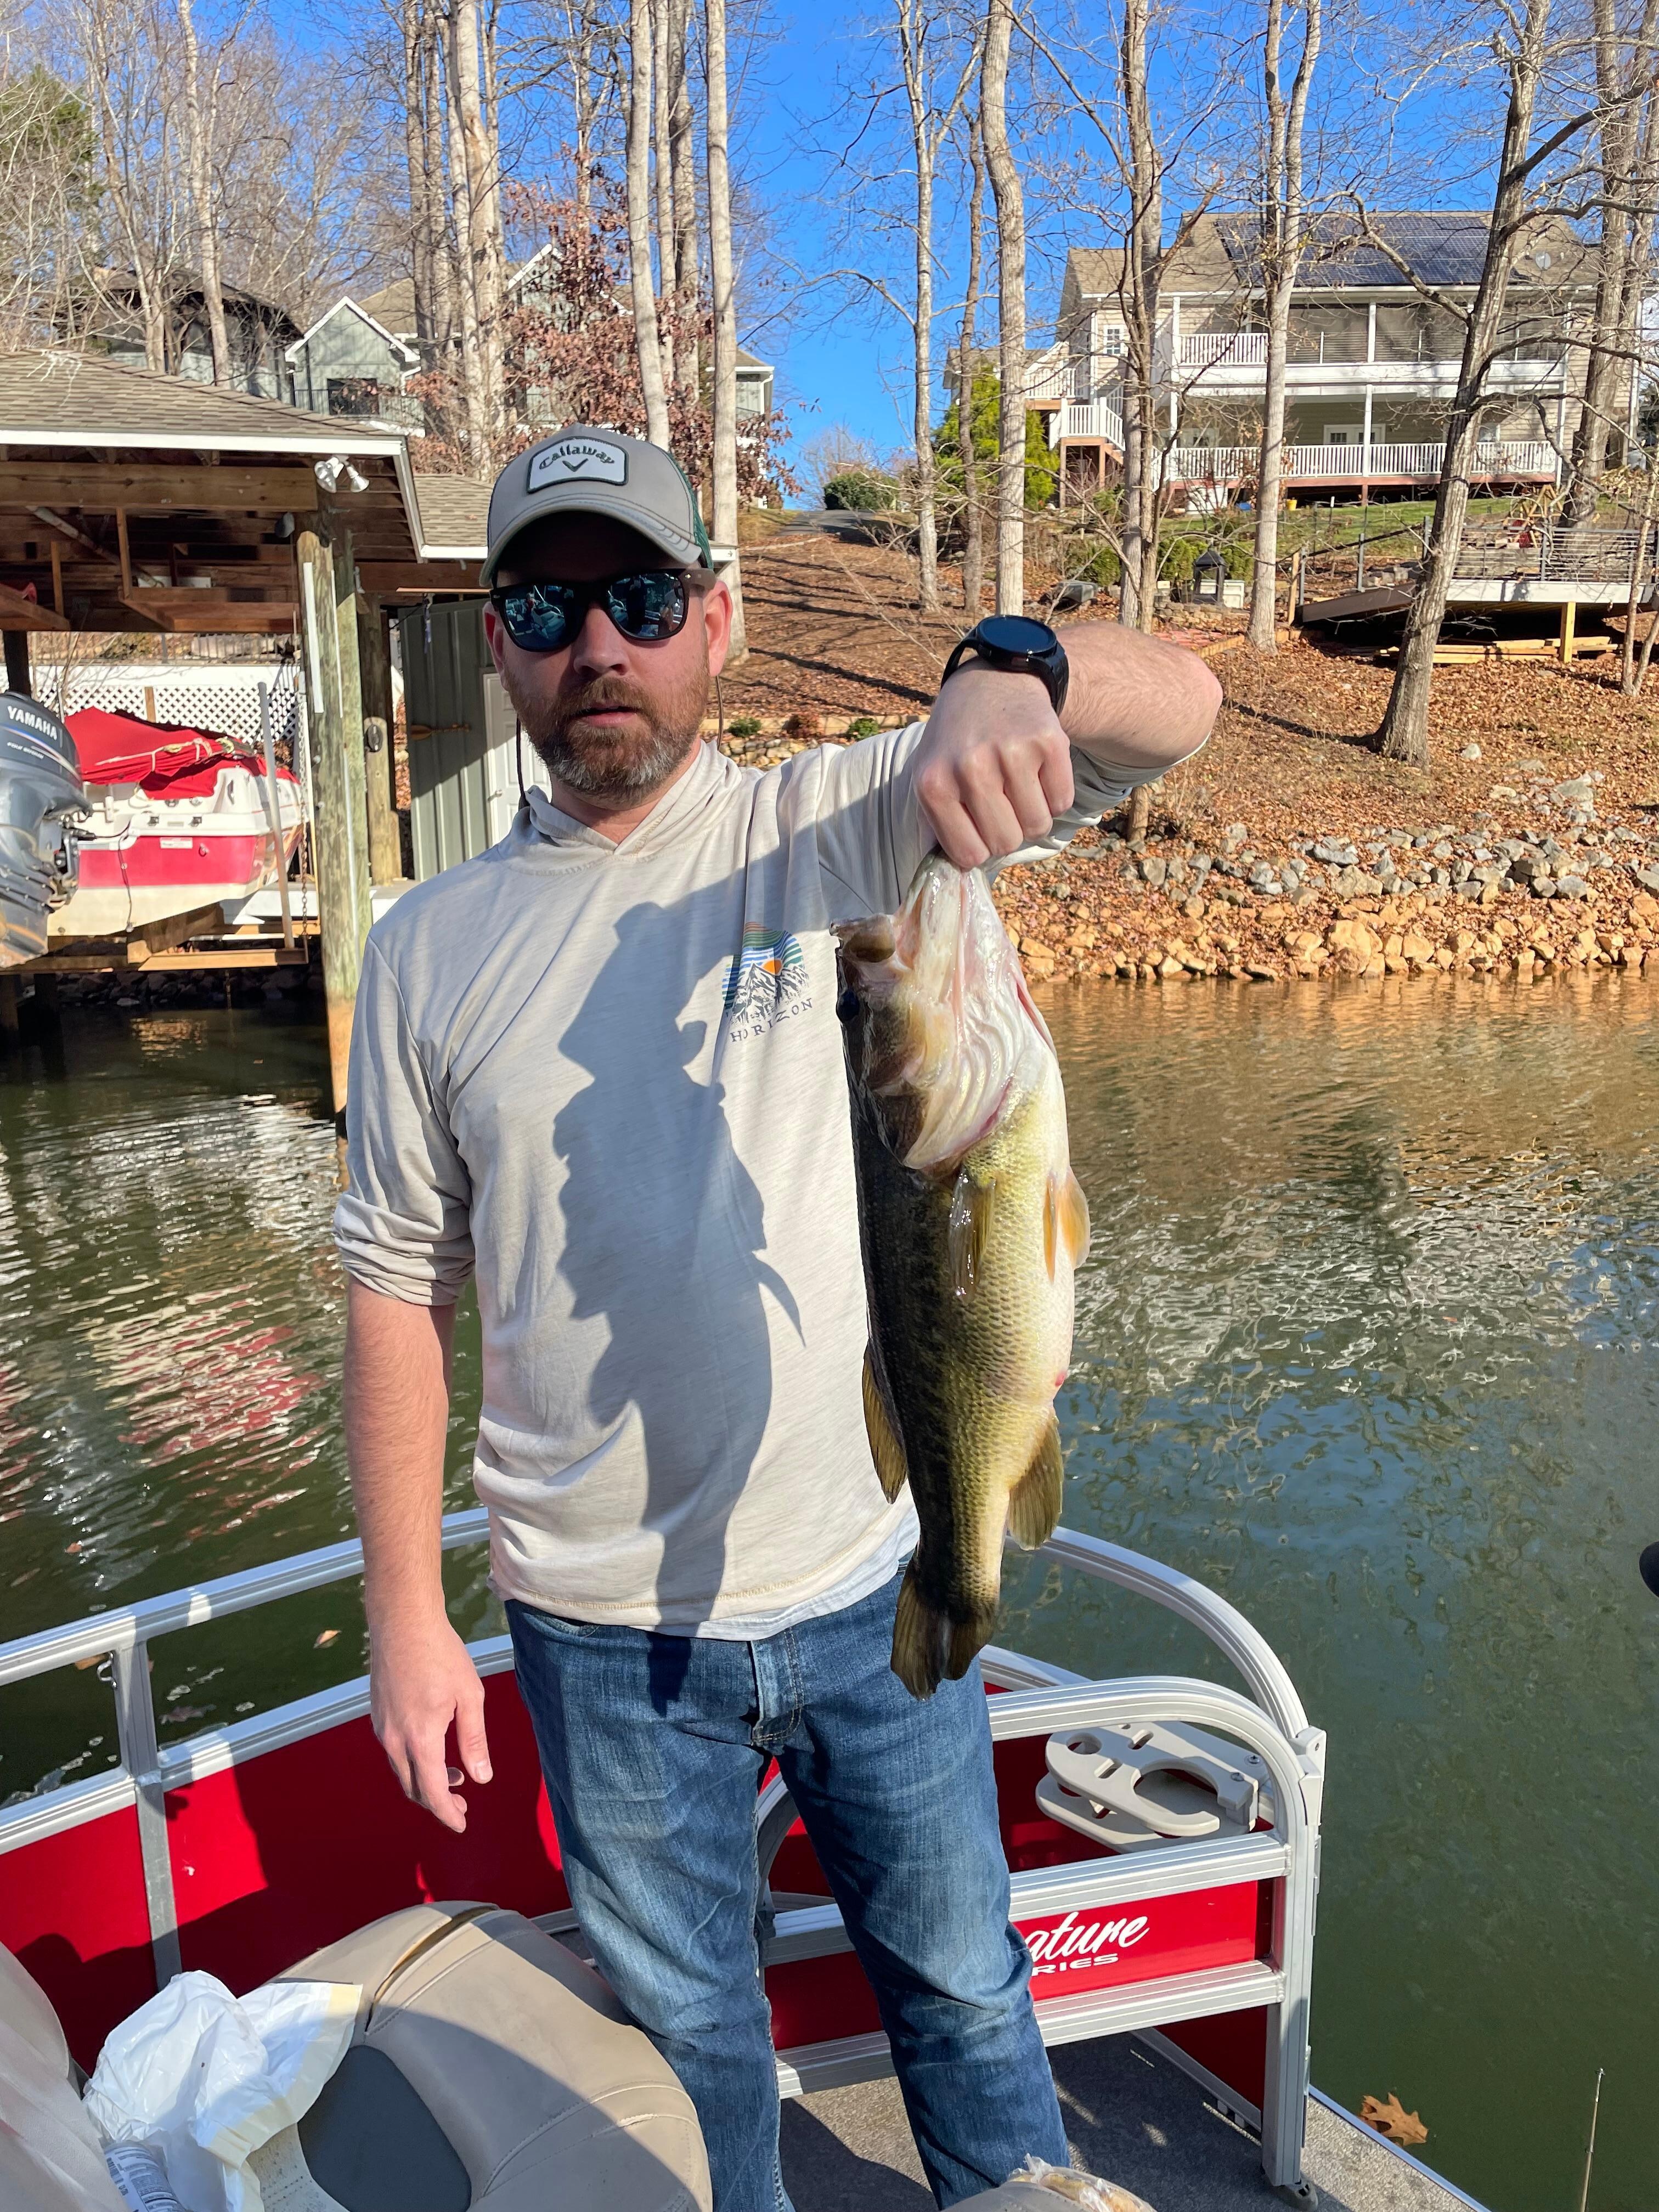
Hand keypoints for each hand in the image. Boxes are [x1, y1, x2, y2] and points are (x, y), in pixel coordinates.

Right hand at [369, 1613, 491, 1833]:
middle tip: (462, 1804)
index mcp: (420, 1738)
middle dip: (436, 1801)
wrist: (402, 1621)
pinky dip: (413, 1761)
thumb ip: (474, 1740)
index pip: (432, 1792)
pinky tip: (432, 1749)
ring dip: (425, 1780)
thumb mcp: (470, 1696)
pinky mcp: (377, 1714)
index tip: (461, 1825)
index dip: (447, 1813)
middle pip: (412, 1787)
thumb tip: (481, 1778)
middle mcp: (394, 1739)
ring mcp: (381, 1727)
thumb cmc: (441, 1654)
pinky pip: (394, 1751)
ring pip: (401, 1770)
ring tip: (454, 1775)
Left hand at [912, 663, 1073, 868]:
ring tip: (1017, 784)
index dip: (979, 847)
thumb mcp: (931, 775)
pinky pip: (1062, 801)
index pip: (969, 856)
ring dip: (1033, 814)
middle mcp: (970, 767)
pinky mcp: (1049, 740)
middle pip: (1006, 843)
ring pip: (1037, 826)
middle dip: (1008, 831)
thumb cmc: (958, 740)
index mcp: (933, 784)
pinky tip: (1037, 768)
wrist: (992, 680)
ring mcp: (1011, 752)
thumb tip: (959, 876)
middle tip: (1002, 801)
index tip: (978, 827)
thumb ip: (941, 823)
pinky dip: (1055, 794)